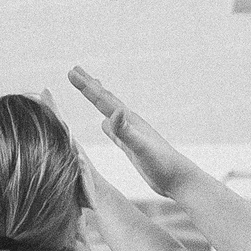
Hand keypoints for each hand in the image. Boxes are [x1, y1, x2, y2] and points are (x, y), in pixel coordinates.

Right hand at [67, 68, 187, 197]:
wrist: (179, 180)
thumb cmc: (163, 165)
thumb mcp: (142, 148)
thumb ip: (126, 131)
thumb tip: (114, 111)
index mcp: (129, 121)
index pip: (103, 100)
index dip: (86, 86)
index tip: (71, 72)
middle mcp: (130, 124)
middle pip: (106, 100)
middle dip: (89, 85)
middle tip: (75, 70)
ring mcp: (132, 135)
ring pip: (110, 112)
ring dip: (99, 100)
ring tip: (92, 89)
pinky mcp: (133, 148)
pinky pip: (116, 132)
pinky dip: (108, 125)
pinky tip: (105, 124)